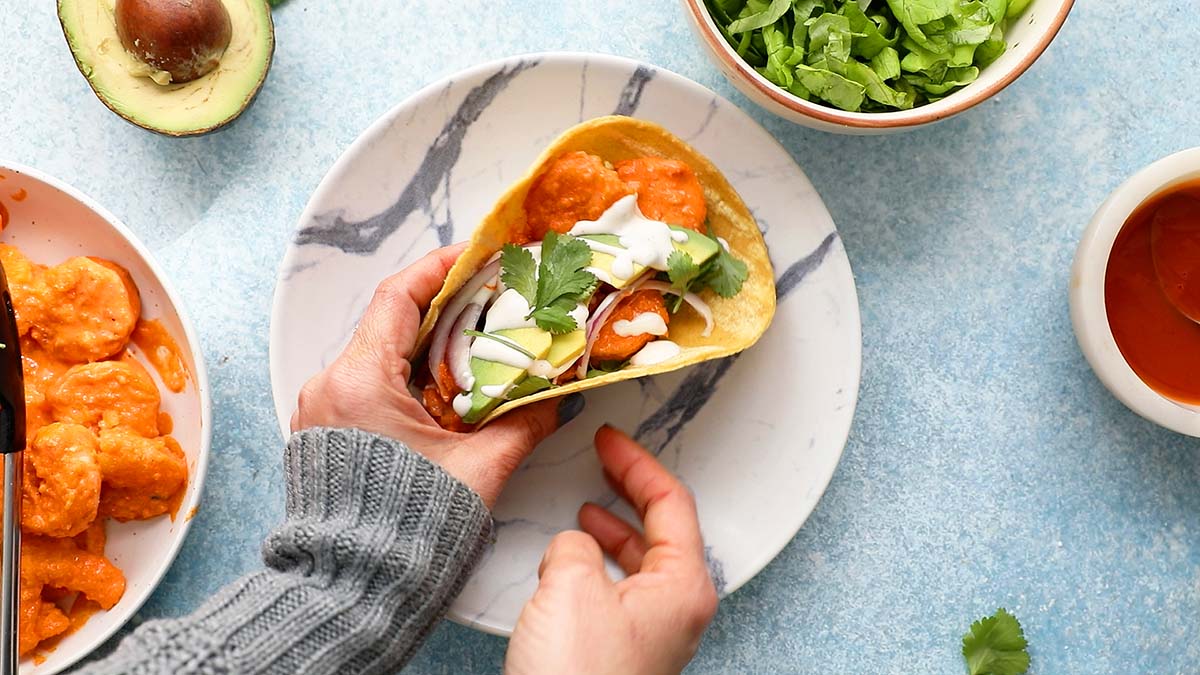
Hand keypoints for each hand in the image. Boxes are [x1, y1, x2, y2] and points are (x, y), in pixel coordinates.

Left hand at [291, 244, 585, 506]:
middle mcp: (331, 386)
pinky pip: (373, 386)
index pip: (398, 297)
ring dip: (433, 345)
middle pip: (393, 322)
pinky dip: (414, 377)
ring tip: (482, 342)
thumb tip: (558, 398)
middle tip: (496, 298)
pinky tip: (452, 387)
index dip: (441, 267)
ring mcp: (323, 409)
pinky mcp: (328, 433)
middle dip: (448, 307)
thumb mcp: (480, 469)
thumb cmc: (409, 529)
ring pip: (384, 355)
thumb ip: (524, 423)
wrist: (353, 588)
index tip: (479, 253)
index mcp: (359, 382)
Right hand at [505, 426, 717, 674]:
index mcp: (683, 586)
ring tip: (587, 509)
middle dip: (631, 491)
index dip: (637, 463)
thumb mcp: (570, 587)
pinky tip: (575, 562)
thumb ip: (574, 547)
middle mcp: (678, 609)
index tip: (610, 440)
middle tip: (605, 460)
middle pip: (664, 528)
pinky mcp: (627, 652)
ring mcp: (655, 633)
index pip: (672, 502)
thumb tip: (571, 545)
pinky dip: (601, 563)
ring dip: (614, 529)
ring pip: (642, 560)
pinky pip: (623, 589)